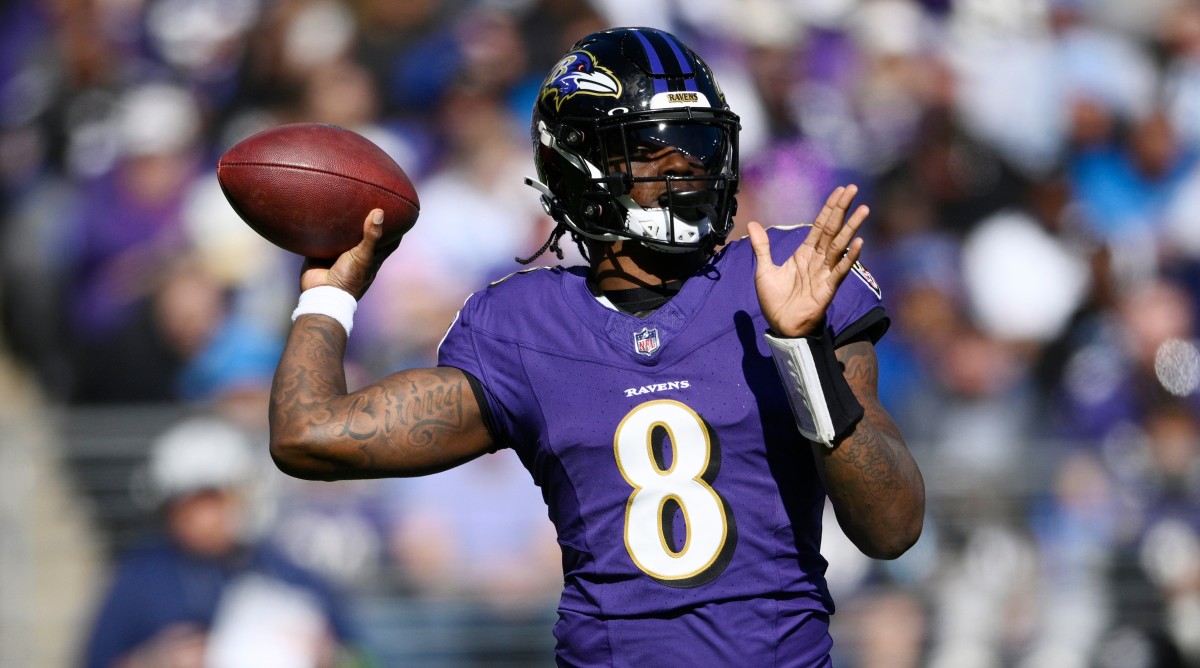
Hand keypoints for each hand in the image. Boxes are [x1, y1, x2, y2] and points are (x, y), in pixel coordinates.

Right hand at [300, 208, 400, 297]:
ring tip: (346, 201)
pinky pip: (324, 238)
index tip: (401, 214)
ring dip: (345, 223)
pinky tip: (323, 212)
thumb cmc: (348, 278)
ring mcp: (339, 254)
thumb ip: (371, 236)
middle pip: (366, 235)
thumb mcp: (363, 256)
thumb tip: (379, 212)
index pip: (389, 241)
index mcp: (372, 257)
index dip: (396, 229)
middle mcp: (357, 254)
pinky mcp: (323, 253)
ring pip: (344, 235)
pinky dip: (324, 228)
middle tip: (370, 201)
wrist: (322, 293)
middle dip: (368, 221)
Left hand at [748, 185, 867, 336]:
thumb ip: (762, 247)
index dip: (828, 208)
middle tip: (854, 189)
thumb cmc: (775, 300)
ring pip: (839, 245)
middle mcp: (817, 259)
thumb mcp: (764, 270)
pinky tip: (858, 243)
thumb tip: (752, 224)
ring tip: (863, 210)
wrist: (781, 326)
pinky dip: (848, 257)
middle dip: (842, 209)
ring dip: (851, 227)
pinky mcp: (828, 287)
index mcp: (804, 253)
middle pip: (832, 229)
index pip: (819, 225)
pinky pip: (840, 269)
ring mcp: (825, 272)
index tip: (840, 190)